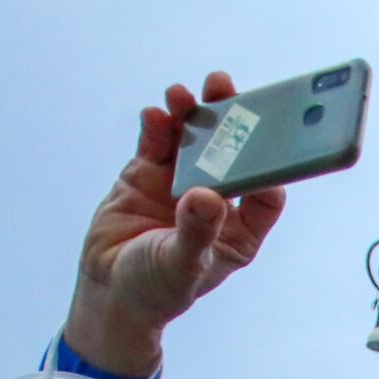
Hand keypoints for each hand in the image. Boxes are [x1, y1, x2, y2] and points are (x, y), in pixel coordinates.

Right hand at [63, 71, 288, 373]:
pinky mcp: (147, 174)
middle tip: (224, 88)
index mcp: (239, 230)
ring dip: (190, 114)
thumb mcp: (180, 266)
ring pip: (193, 140)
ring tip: (182, 96)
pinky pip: (156, 142)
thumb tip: (206, 196)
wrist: (108, 290)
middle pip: (232, 154)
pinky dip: (156, 126)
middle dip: (230, 121)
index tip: (264, 146)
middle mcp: (216, 201)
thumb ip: (195, 232)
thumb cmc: (156, 288)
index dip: (269, 169)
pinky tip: (155, 115)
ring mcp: (181, 183)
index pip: (265, 194)